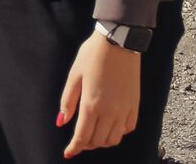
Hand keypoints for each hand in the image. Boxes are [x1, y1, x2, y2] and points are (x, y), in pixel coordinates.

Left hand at [58, 32, 140, 157]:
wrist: (119, 42)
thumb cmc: (92, 55)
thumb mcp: (74, 75)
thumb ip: (67, 101)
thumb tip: (61, 122)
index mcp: (91, 104)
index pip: (82, 136)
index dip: (74, 148)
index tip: (68, 153)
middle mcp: (110, 111)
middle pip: (98, 141)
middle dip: (86, 144)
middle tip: (78, 139)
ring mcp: (124, 109)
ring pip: (114, 139)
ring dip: (102, 141)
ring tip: (94, 133)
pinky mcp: (135, 105)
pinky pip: (127, 128)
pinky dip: (118, 132)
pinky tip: (110, 124)